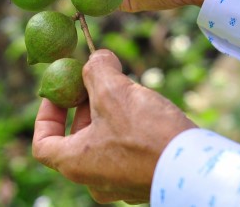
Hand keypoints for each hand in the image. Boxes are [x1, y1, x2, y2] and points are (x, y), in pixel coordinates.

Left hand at [32, 49, 195, 203]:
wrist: (195, 167)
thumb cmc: (146, 133)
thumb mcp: (113, 90)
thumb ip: (96, 69)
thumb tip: (97, 57)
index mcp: (75, 164)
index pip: (43, 144)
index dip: (47, 114)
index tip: (59, 93)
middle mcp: (94, 180)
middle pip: (76, 139)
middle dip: (84, 106)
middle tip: (97, 81)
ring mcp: (120, 183)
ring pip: (104, 143)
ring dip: (109, 114)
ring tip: (125, 89)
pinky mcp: (144, 179)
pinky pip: (127, 150)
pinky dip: (129, 127)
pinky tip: (145, 106)